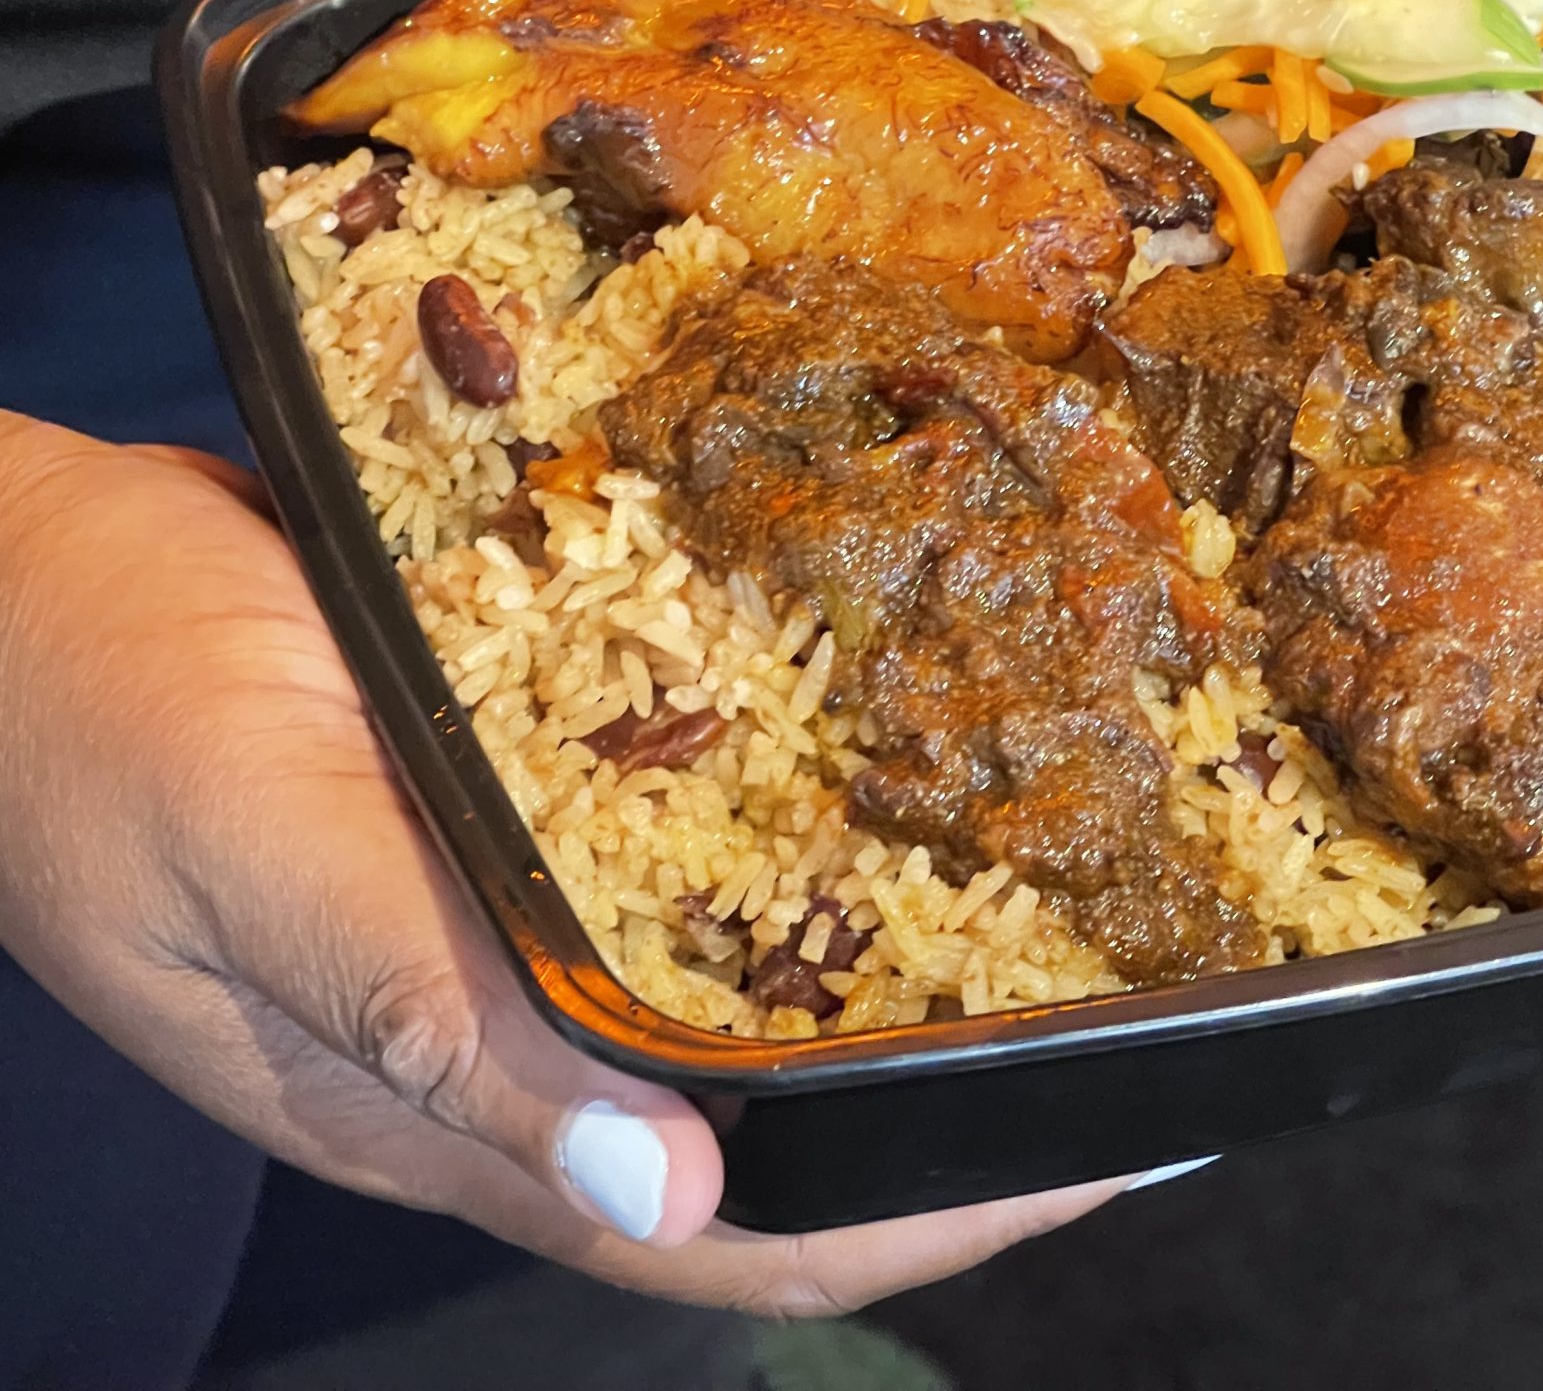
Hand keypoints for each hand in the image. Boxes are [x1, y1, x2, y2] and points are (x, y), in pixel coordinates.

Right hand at [0, 414, 1118, 1315]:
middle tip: (1151, 1009)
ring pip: (750, 1005)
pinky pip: (693, 871)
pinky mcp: (512, 830)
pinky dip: (814, 851)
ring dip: (913, 978)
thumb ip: (427, 1014)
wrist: (3, 580)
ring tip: (1088, 902)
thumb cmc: (91, 697)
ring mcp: (515, 933)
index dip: (929, 1219)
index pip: (736, 1237)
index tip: (1108, 1145)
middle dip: (969, 1105)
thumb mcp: (249, 842)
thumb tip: (654, 1195)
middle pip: (782, 1135)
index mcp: (449, 1095)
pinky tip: (913, 775)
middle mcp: (512, 1039)